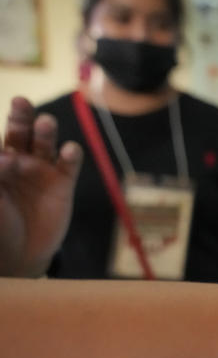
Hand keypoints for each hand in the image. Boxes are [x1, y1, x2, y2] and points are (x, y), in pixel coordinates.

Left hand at [0, 97, 82, 276]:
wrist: (19, 255)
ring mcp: (41, 170)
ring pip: (44, 143)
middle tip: (21, 102)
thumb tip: (2, 155)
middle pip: (19, 132)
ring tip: (45, 123)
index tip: (2, 156)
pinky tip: (70, 150)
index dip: (3, 138)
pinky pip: (68, 165)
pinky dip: (71, 155)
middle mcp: (17, 159)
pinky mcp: (63, 184)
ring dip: (45, 131)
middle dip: (20, 117)